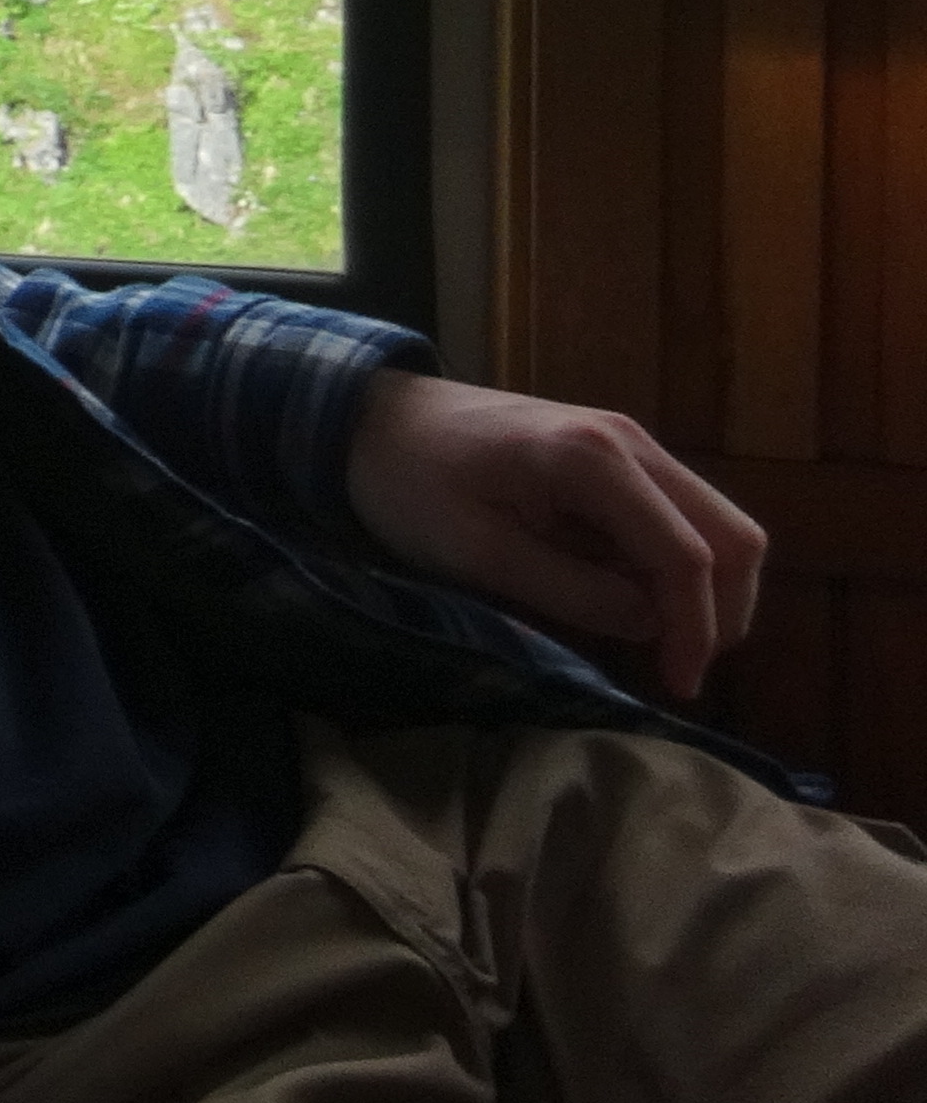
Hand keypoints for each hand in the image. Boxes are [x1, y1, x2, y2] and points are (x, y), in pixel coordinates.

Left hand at [345, 371, 768, 697]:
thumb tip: (652, 624)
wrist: (370, 417)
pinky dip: (666, 568)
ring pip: (712, 527)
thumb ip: (569, 590)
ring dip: (697, 590)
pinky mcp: (614, 460)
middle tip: (677, 667)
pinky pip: (671, 520)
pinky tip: (621, 600)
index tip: (680, 685)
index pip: (688, 554)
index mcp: (595, 459)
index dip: (697, 628)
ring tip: (645, 640)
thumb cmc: (408, 483)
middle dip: (720, 611)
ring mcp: (627, 446)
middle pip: (731, 535)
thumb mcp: (475, 553)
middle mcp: (630, 443)